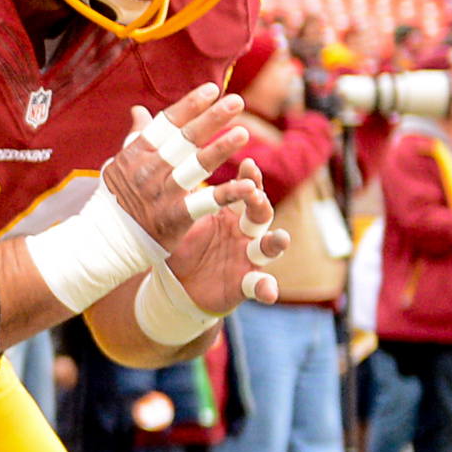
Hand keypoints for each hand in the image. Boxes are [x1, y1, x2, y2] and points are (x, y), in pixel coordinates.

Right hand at [100, 84, 262, 251]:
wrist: (103, 242)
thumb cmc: (114, 200)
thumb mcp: (119, 165)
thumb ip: (135, 137)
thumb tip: (139, 109)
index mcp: (136, 154)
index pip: (166, 124)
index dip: (190, 106)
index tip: (212, 90)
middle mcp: (149, 170)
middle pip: (184, 140)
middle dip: (211, 119)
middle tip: (237, 101)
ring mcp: (162, 194)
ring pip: (196, 167)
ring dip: (221, 149)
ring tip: (244, 132)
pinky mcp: (174, 217)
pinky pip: (204, 203)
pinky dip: (227, 195)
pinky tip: (248, 186)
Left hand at [160, 158, 281, 314]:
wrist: (177, 286)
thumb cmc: (182, 246)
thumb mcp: (180, 220)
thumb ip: (182, 194)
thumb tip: (170, 158)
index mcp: (229, 213)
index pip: (243, 191)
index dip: (248, 178)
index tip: (249, 163)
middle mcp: (244, 233)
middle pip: (259, 213)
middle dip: (260, 203)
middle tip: (255, 194)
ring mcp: (248, 258)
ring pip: (267, 247)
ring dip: (275, 243)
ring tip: (281, 238)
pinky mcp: (246, 283)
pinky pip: (259, 285)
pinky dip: (267, 288)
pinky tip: (270, 293)